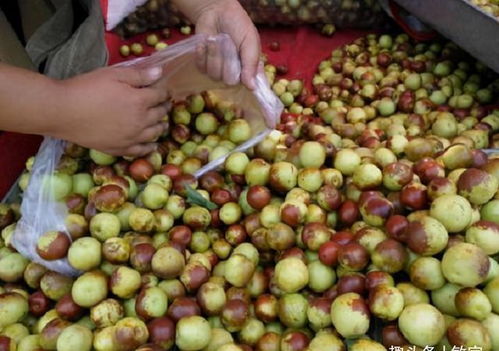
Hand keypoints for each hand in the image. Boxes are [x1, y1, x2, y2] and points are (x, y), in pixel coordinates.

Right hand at [50, 66, 167, 156]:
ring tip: (162, 122)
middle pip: (160, 114)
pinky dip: (150, 147)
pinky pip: (142, 150)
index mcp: (140, 101)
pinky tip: (152, 144)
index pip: (161, 95)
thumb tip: (160, 73)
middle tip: (164, 104)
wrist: (63, 112)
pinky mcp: (120, 149)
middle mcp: (140, 121)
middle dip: (164, 106)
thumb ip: (139, 75)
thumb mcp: (113, 74)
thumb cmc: (87, 88)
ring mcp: (131, 137)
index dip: (164, 91)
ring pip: (155, 133)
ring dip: (161, 126)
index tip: (164, 89)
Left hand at [173, 0, 260, 89]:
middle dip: (228, 61)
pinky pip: (201, 68)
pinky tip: (207, 42)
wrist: (216, 12)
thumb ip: (251, 64)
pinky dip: (202, 53)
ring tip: (218, 39)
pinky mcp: (203, 65)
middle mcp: (235, 73)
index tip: (244, 73)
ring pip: (214, 74)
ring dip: (214, 54)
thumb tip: (252, 87)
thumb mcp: (250, 41)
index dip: (247, 83)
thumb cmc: (238, 25)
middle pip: (229, 81)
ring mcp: (218, 70)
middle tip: (230, 44)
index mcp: (249, 69)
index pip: (251, 86)